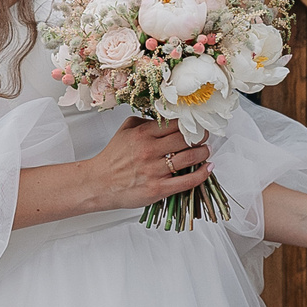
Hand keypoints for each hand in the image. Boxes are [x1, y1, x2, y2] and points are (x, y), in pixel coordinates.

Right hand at [87, 116, 211, 210]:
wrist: (99, 184)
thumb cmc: (112, 159)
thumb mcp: (124, 132)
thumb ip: (143, 122)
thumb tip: (162, 118)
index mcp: (142, 134)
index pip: (175, 123)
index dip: (190, 123)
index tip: (197, 124)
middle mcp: (150, 150)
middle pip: (186, 139)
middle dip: (200, 137)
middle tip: (205, 137)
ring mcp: (155, 170)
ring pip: (190, 157)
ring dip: (203, 153)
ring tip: (206, 151)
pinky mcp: (158, 188)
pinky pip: (187, 181)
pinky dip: (202, 174)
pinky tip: (207, 168)